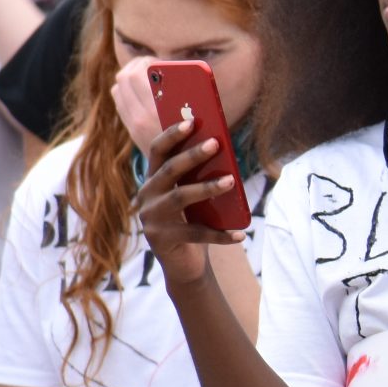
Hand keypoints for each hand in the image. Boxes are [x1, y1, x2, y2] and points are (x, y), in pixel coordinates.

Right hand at [132, 114, 243, 286]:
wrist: (184, 264)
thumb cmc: (193, 223)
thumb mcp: (195, 198)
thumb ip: (200, 179)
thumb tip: (226, 154)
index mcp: (154, 180)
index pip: (158, 151)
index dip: (172, 135)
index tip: (191, 122)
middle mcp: (147, 196)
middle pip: (169, 170)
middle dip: (192, 156)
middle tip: (216, 144)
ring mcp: (151, 218)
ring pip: (180, 198)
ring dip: (207, 188)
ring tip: (232, 181)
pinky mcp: (162, 239)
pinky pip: (196, 234)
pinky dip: (220, 234)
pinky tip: (240, 234)